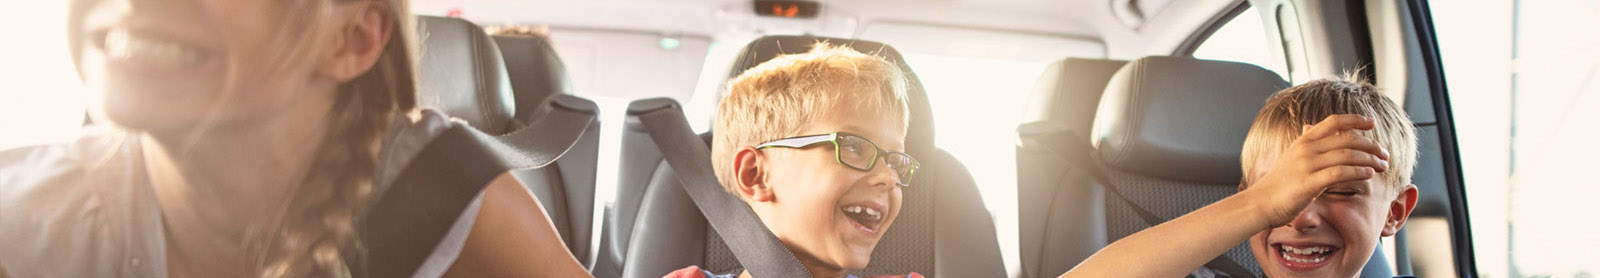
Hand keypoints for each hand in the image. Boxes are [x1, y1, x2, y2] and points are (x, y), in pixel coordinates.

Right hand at [1244, 114, 1389, 227]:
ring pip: (1347, 155)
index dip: (1355, 119)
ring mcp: (1307, 165)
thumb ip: (1305, 143)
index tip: (1371, 122)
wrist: (1261, 202)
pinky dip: (1358, 172)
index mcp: (1304, 140)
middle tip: (1384, 154)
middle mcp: (1306, 149)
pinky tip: (1369, 175)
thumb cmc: (1278, 182)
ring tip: (1382, 166)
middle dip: (1370, 145)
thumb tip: (1310, 126)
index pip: (1334, 121)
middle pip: (1347, 139)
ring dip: (1369, 159)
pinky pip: (1340, 173)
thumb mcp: (1291, 156)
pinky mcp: (1309, 183)